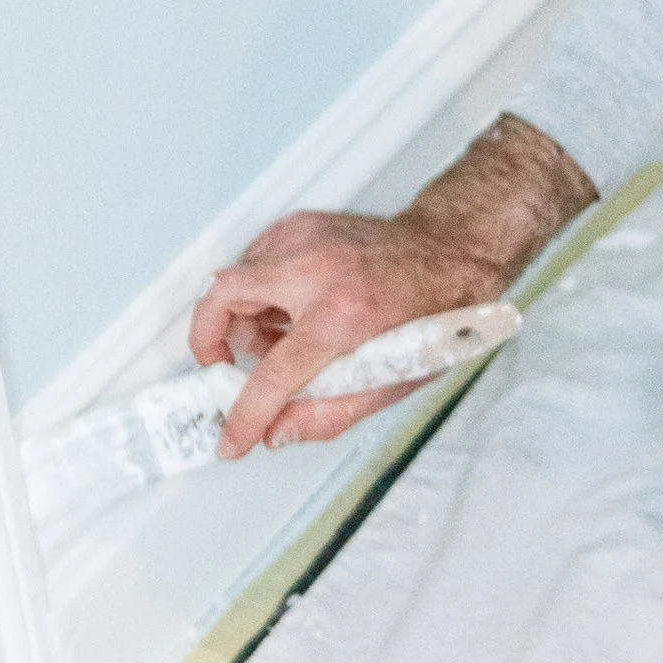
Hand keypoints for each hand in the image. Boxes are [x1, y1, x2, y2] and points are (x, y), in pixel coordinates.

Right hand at [189, 112, 594, 458]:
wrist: (450, 251)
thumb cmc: (430, 310)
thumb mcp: (392, 379)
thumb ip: (329, 413)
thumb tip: (276, 433)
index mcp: (343, 315)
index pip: (274, 376)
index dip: (245, 416)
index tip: (232, 438)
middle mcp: (317, 269)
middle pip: (225, 300)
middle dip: (211, 342)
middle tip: (227, 369)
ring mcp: (305, 238)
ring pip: (235, 278)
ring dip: (244, 318)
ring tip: (281, 340)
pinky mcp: (299, 224)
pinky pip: (255, 261)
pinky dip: (261, 290)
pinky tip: (292, 308)